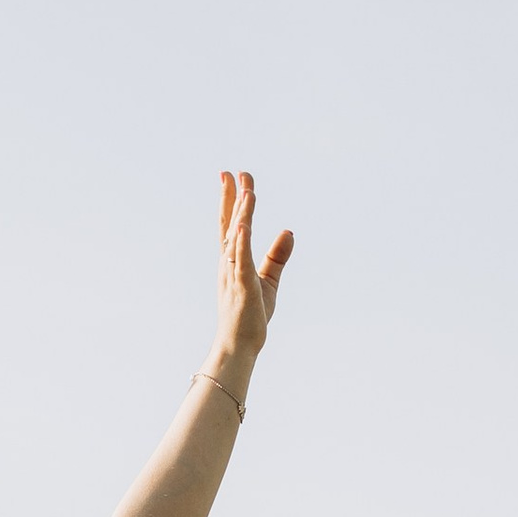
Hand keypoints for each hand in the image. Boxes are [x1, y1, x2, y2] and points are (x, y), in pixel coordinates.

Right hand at [213, 169, 293, 368]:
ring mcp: (233, 272)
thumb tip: (289, 231)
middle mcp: (228, 262)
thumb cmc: (250, 315)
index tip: (232, 176)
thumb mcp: (268, 280)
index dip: (231, 200)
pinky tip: (244, 226)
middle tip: (234, 171)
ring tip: (247, 190)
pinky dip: (241, 242)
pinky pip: (240, 260)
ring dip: (241, 213)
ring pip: (236, 237)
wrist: (238, 344)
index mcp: (232, 260)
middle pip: (230, 223)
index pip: (231, 224)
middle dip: (232, 197)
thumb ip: (277, 255)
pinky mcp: (242, 285)